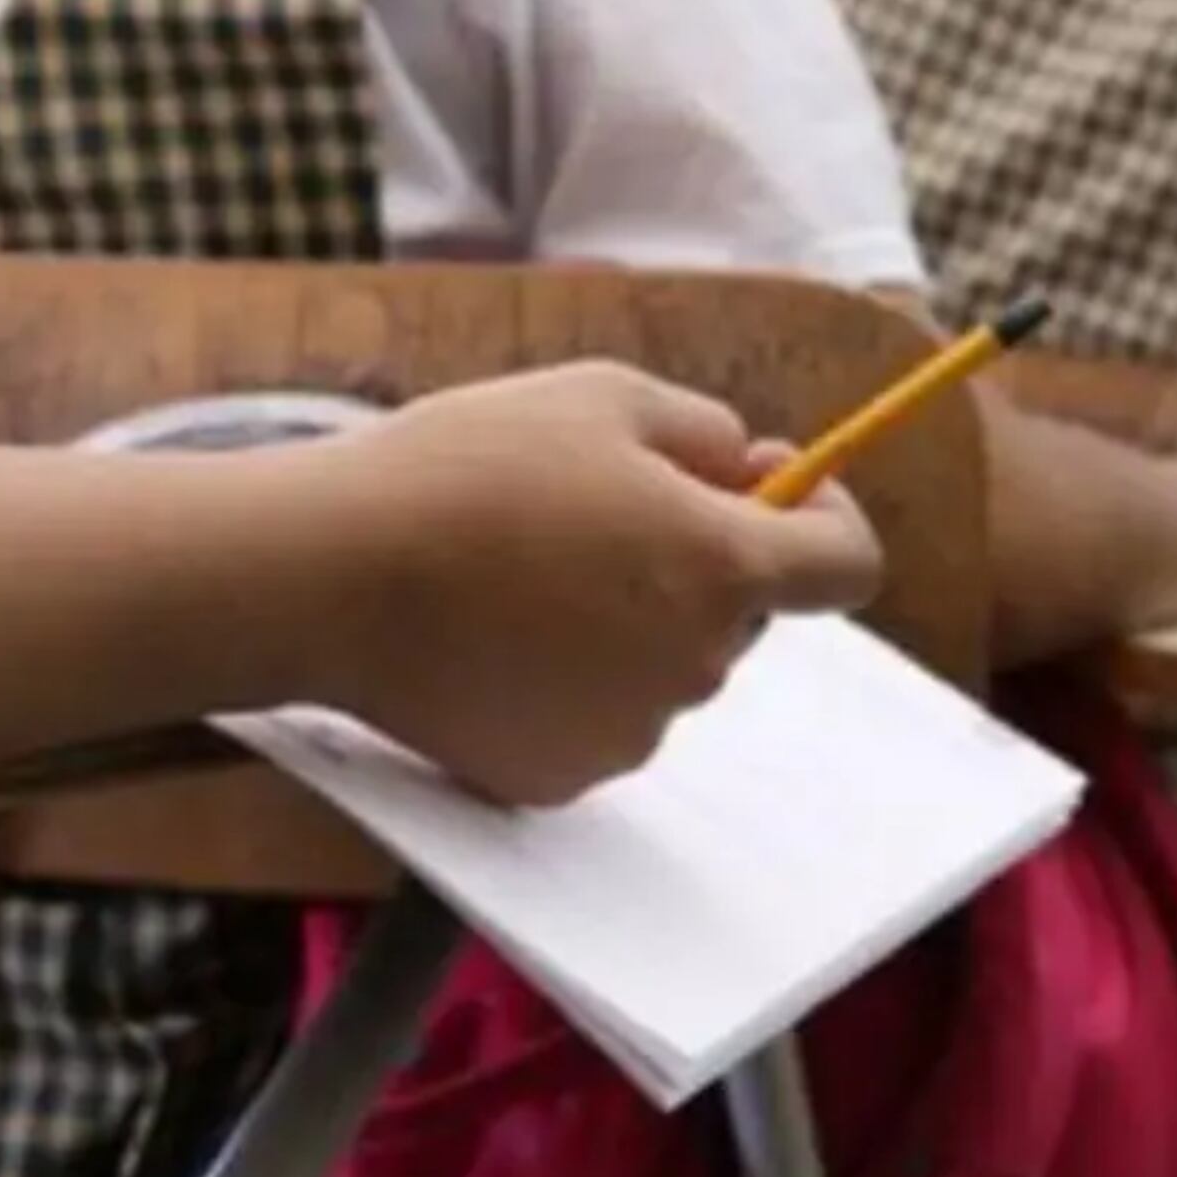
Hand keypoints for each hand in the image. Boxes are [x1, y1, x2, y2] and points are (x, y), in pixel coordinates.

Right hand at [313, 363, 882, 806]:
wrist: (328, 574)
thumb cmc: (468, 468)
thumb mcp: (605, 397)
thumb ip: (706, 431)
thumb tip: (754, 470)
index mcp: (724, 568)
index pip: (848, 567)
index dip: (827, 518)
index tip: (781, 486)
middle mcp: (697, 666)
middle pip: (743, 612)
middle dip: (704, 557)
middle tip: (609, 506)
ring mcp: (630, 733)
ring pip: (667, 665)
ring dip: (632, 620)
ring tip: (526, 568)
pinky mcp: (560, 778)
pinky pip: (599, 717)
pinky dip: (570, 680)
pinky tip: (497, 634)